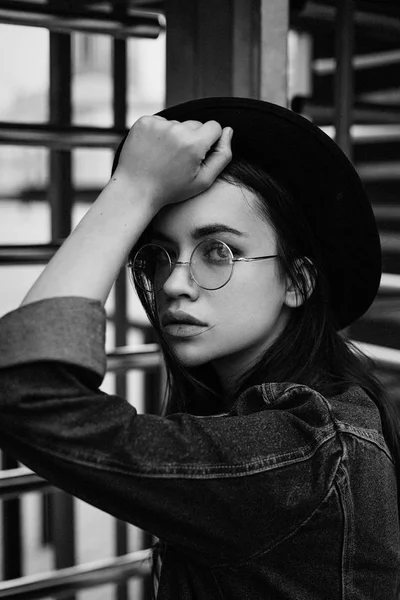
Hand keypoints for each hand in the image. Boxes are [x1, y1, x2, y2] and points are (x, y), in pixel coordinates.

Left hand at [112, 116, 232, 208]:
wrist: (136, 190)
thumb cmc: (170, 190)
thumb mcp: (203, 180)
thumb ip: (222, 156)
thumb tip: (228, 131)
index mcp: (193, 143)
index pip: (214, 127)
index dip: (209, 142)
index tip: (198, 156)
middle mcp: (176, 129)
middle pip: (195, 124)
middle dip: (191, 139)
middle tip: (178, 161)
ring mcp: (158, 124)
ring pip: (177, 123)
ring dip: (174, 136)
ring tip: (165, 157)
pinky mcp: (143, 122)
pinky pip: (161, 122)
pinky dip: (159, 133)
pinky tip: (154, 151)